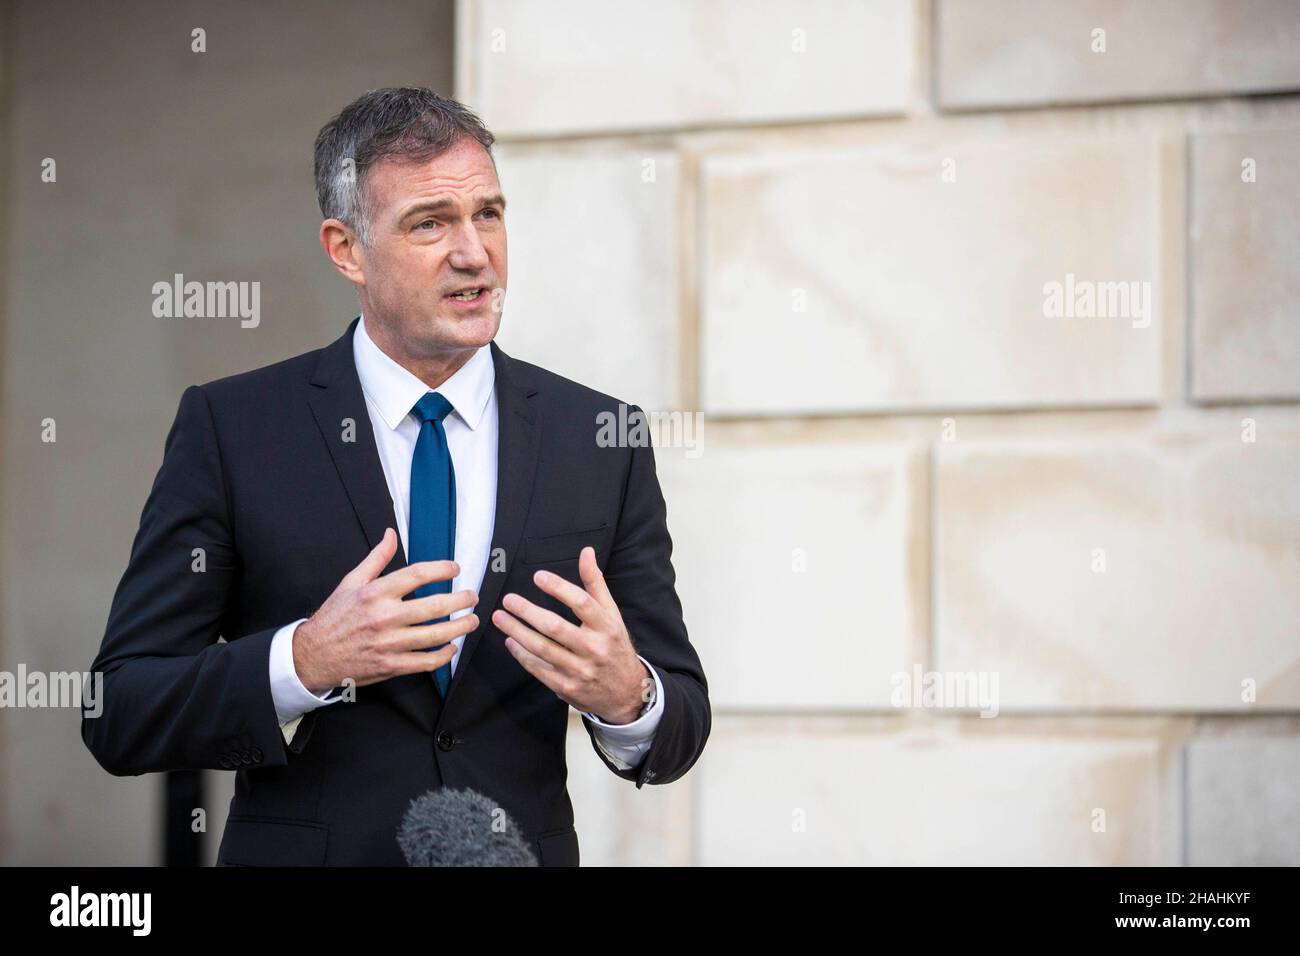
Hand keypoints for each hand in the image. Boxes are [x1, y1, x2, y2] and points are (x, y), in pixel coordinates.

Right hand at [293, 528, 478, 693]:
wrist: (312, 655)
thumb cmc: (334, 617)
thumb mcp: (351, 582)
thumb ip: (376, 558)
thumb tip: (391, 533)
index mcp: (375, 592)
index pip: (417, 575)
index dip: (442, 569)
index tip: (455, 568)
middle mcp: (384, 617)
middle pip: (434, 606)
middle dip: (461, 600)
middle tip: (472, 596)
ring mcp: (389, 643)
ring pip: (435, 635)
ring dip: (460, 627)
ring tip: (471, 620)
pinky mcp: (391, 666)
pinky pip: (425, 662)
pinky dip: (444, 655)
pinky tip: (452, 647)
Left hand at [493, 546, 651, 723]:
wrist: (626, 692)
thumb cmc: (614, 645)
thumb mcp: (612, 614)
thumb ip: (596, 583)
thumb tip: (586, 552)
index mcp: (607, 626)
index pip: (581, 603)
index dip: (558, 588)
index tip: (538, 576)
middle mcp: (594, 648)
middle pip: (556, 627)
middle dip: (528, 612)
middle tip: (508, 599)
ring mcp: (580, 670)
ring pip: (542, 649)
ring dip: (517, 632)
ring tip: (500, 618)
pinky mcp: (567, 687)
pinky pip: (539, 669)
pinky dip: (522, 655)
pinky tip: (511, 641)